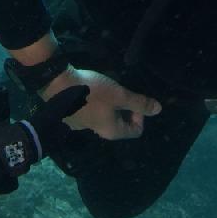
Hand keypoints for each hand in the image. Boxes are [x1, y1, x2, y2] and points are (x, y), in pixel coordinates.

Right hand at [45, 67, 160, 140]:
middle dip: (125, 107)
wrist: (58, 85)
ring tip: (107, 88)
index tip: (132, 98)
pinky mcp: (73, 116)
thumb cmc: (92, 91)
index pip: (136, 131)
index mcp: (111, 131)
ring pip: (106, 117)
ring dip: (111, 104)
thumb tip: (159, 110)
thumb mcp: (120, 95)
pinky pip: (92, 112)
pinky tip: (92, 89)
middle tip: (121, 91)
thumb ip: (139, 103)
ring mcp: (83, 126)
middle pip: (121, 124)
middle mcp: (98, 133)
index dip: (140, 115)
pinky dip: (97, 102)